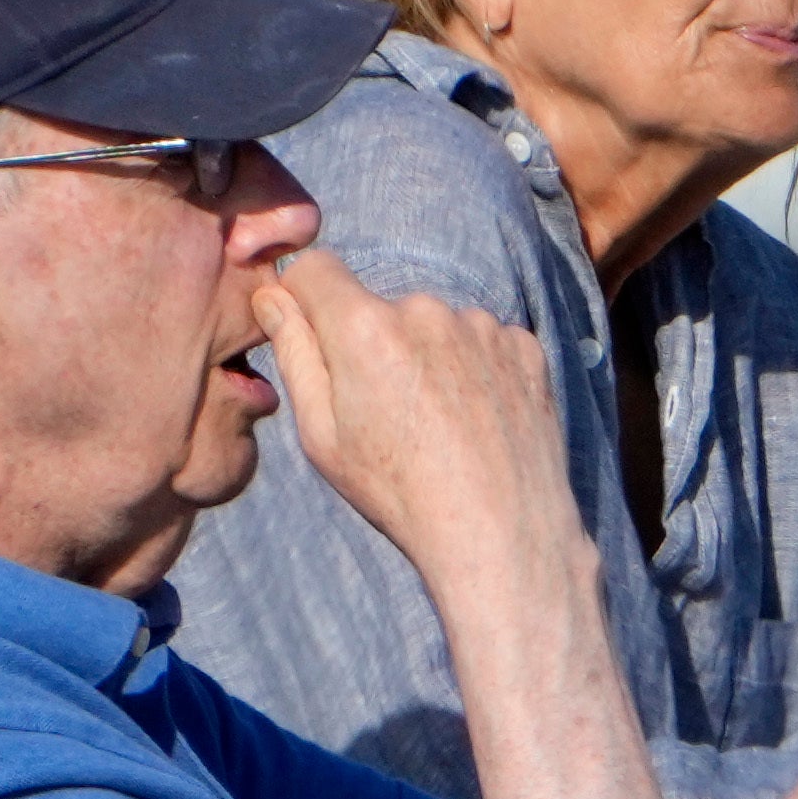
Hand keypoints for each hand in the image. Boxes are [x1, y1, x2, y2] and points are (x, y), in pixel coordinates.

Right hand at [238, 240, 584, 614]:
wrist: (500, 530)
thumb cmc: (398, 490)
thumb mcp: (321, 433)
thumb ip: (294, 352)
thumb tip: (272, 295)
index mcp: (362, 327)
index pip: (315, 269)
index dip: (307, 299)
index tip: (317, 337)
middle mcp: (424, 309)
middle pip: (380, 305)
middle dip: (374, 341)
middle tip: (391, 411)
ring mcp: (481, 324)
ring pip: (435, 324)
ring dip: (430, 355)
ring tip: (440, 422)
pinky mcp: (524, 345)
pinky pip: (484, 341)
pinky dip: (476, 368)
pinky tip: (478, 418)